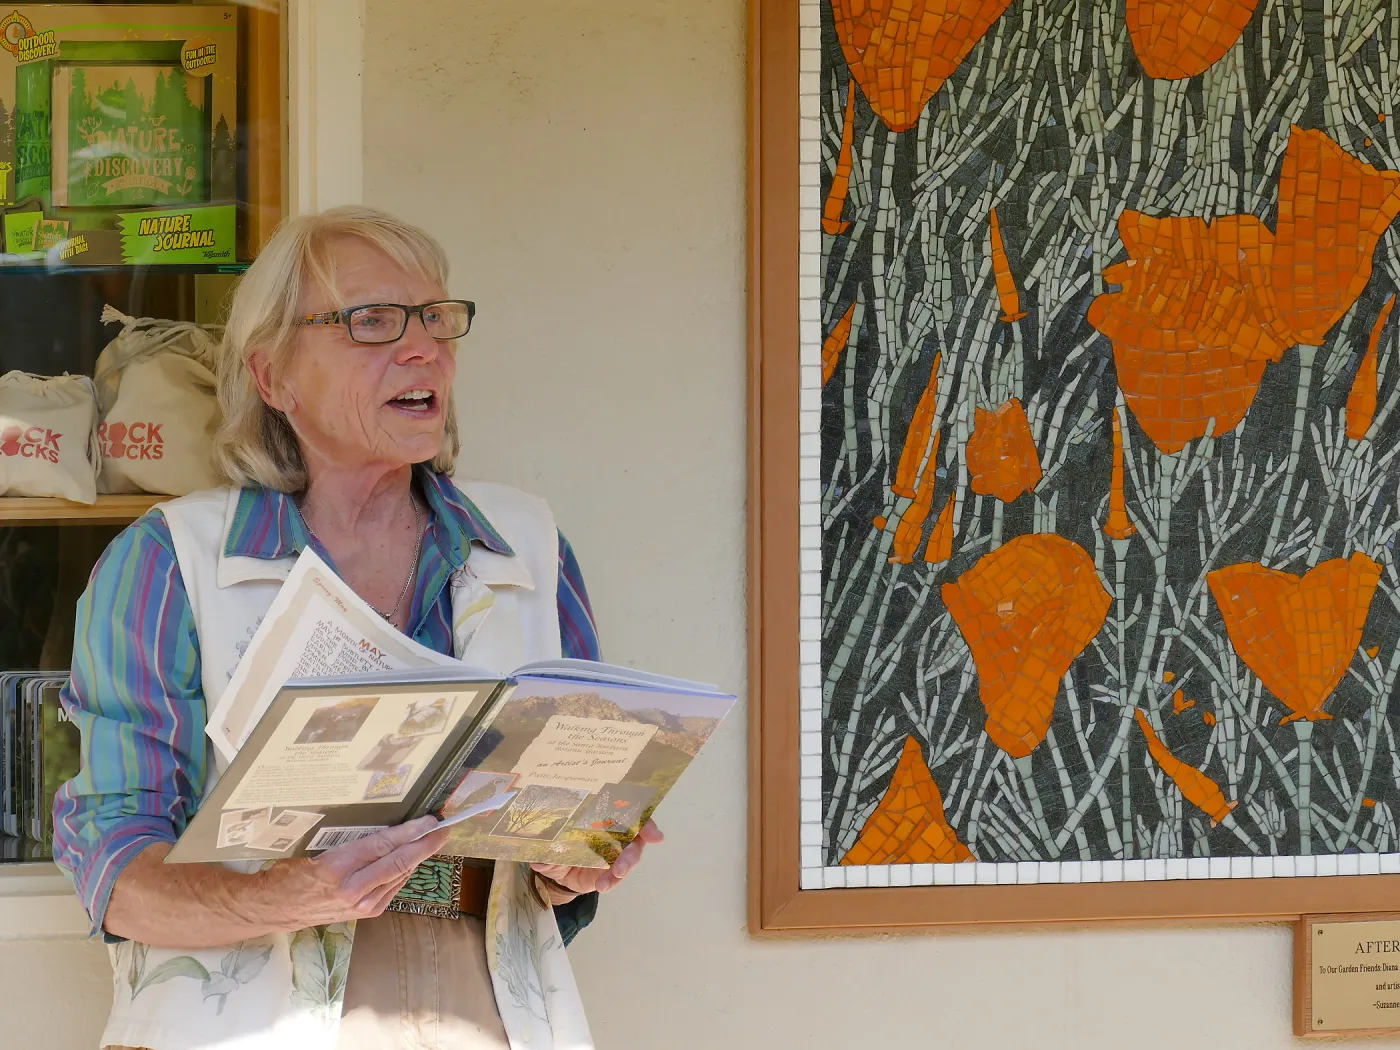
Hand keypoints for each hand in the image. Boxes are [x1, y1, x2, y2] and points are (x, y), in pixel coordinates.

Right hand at [263, 816, 449, 928]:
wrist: (276, 908)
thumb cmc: (292, 872)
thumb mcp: (318, 849)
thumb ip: (353, 844)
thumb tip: (390, 831)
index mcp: (338, 867)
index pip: (384, 845)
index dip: (411, 832)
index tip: (430, 821)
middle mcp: (353, 889)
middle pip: (399, 861)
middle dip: (425, 844)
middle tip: (443, 828)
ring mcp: (361, 905)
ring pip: (399, 875)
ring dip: (418, 857)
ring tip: (431, 839)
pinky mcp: (365, 914)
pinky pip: (393, 888)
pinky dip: (404, 872)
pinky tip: (410, 860)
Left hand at [530, 820, 663, 900]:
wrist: (558, 870)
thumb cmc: (559, 845)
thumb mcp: (551, 844)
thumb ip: (548, 847)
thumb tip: (540, 854)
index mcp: (603, 814)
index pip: (629, 809)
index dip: (642, 819)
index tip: (653, 833)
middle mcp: (615, 831)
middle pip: (635, 835)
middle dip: (633, 849)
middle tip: (622, 865)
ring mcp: (617, 851)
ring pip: (631, 855)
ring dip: (625, 865)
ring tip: (614, 875)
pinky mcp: (613, 870)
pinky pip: (618, 874)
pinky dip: (612, 880)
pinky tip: (602, 885)